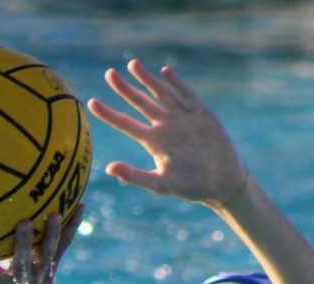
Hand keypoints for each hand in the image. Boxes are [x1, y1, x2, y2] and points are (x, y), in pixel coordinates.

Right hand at [0, 207, 81, 283]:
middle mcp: (22, 279)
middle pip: (23, 261)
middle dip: (23, 244)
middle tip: (23, 222)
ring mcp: (42, 272)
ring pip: (49, 252)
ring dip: (53, 234)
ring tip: (56, 213)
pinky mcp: (55, 263)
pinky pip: (65, 243)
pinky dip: (73, 225)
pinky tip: (81, 204)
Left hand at [87, 60, 247, 206]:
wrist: (222, 183)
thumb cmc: (190, 187)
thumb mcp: (160, 184)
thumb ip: (134, 176)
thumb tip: (109, 168)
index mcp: (153, 142)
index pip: (125, 124)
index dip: (108, 114)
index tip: (91, 103)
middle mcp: (165, 126)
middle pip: (140, 103)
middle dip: (125, 88)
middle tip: (109, 73)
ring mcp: (183, 118)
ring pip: (161, 94)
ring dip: (148, 80)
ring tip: (132, 65)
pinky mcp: (202, 115)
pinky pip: (187, 95)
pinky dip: (176, 84)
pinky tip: (165, 72)